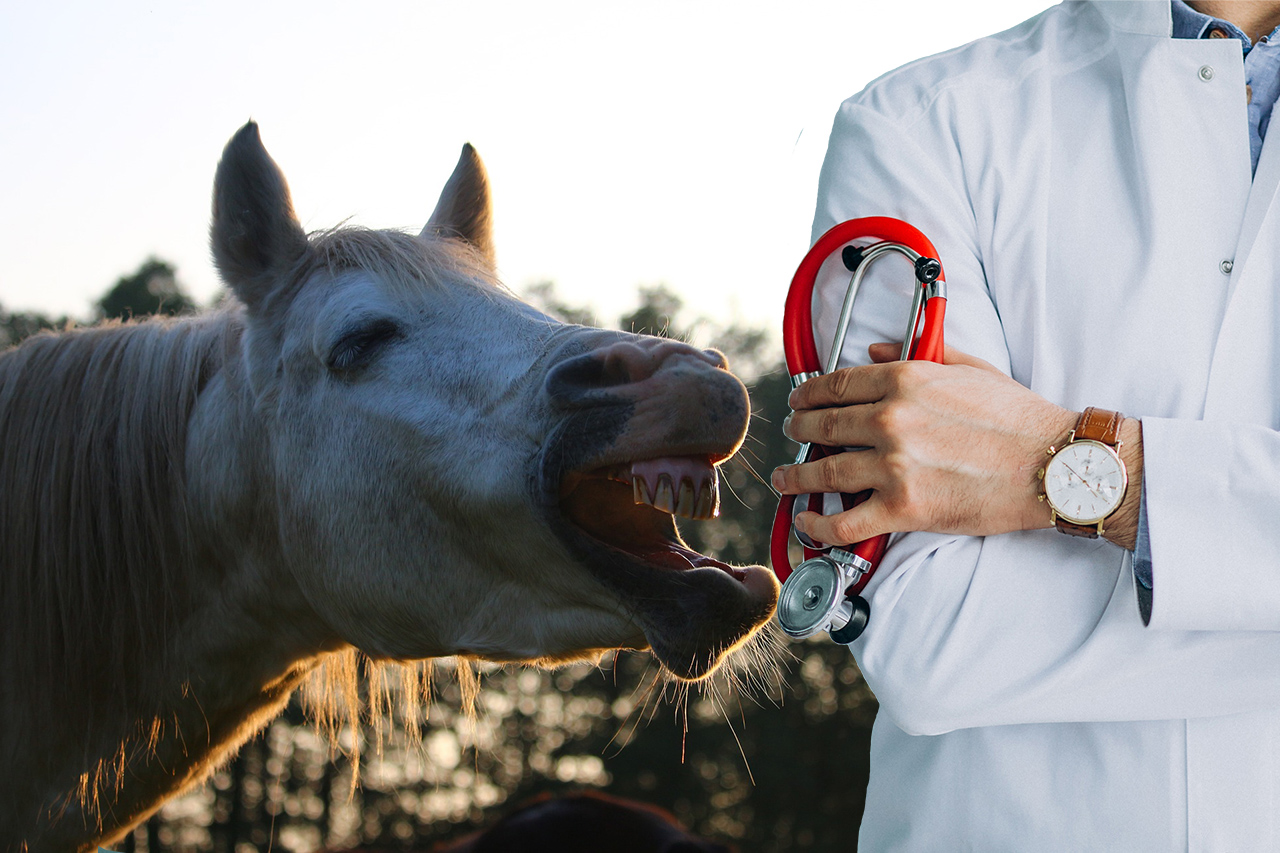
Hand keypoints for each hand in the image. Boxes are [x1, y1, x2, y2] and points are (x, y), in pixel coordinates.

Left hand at [772, 342, 1078, 546]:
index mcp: (905, 381)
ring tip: (786, 478)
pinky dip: (817, 526)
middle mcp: (891, 420)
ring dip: (796, 476)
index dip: (809, 394)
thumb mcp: (969, 368)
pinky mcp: (903, 509)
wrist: (1053, 465)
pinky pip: (844, 523)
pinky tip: (807, 523)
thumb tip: (874, 351)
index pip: (837, 385)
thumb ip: (917, 355)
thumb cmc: (1018, 418)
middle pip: (822, 425)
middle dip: (799, 429)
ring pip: (823, 473)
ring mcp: (894, 466)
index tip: (799, 400)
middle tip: (792, 434)